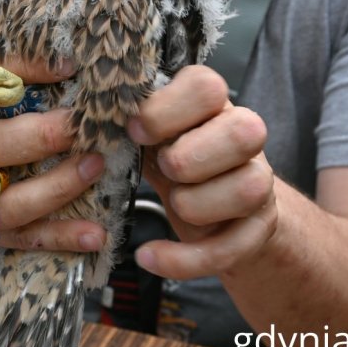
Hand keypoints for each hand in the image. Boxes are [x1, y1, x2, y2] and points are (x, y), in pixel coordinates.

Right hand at [0, 51, 108, 253]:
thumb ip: (8, 67)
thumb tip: (68, 61)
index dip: (24, 70)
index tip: (70, 65)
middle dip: (38, 137)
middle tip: (82, 126)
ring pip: (5, 202)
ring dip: (55, 187)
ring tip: (95, 166)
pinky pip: (22, 237)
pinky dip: (60, 237)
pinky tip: (95, 233)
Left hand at [126, 65, 277, 278]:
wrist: (215, 208)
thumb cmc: (173, 158)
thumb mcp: (153, 137)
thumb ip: (132, 125)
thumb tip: (90, 120)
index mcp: (211, 104)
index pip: (206, 86)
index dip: (167, 109)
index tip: (135, 131)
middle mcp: (242, 136)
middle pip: (244, 132)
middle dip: (189, 157)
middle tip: (163, 169)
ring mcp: (257, 182)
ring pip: (248, 188)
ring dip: (196, 203)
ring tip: (172, 203)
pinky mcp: (256, 228)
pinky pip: (233, 247)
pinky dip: (184, 260)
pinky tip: (150, 257)